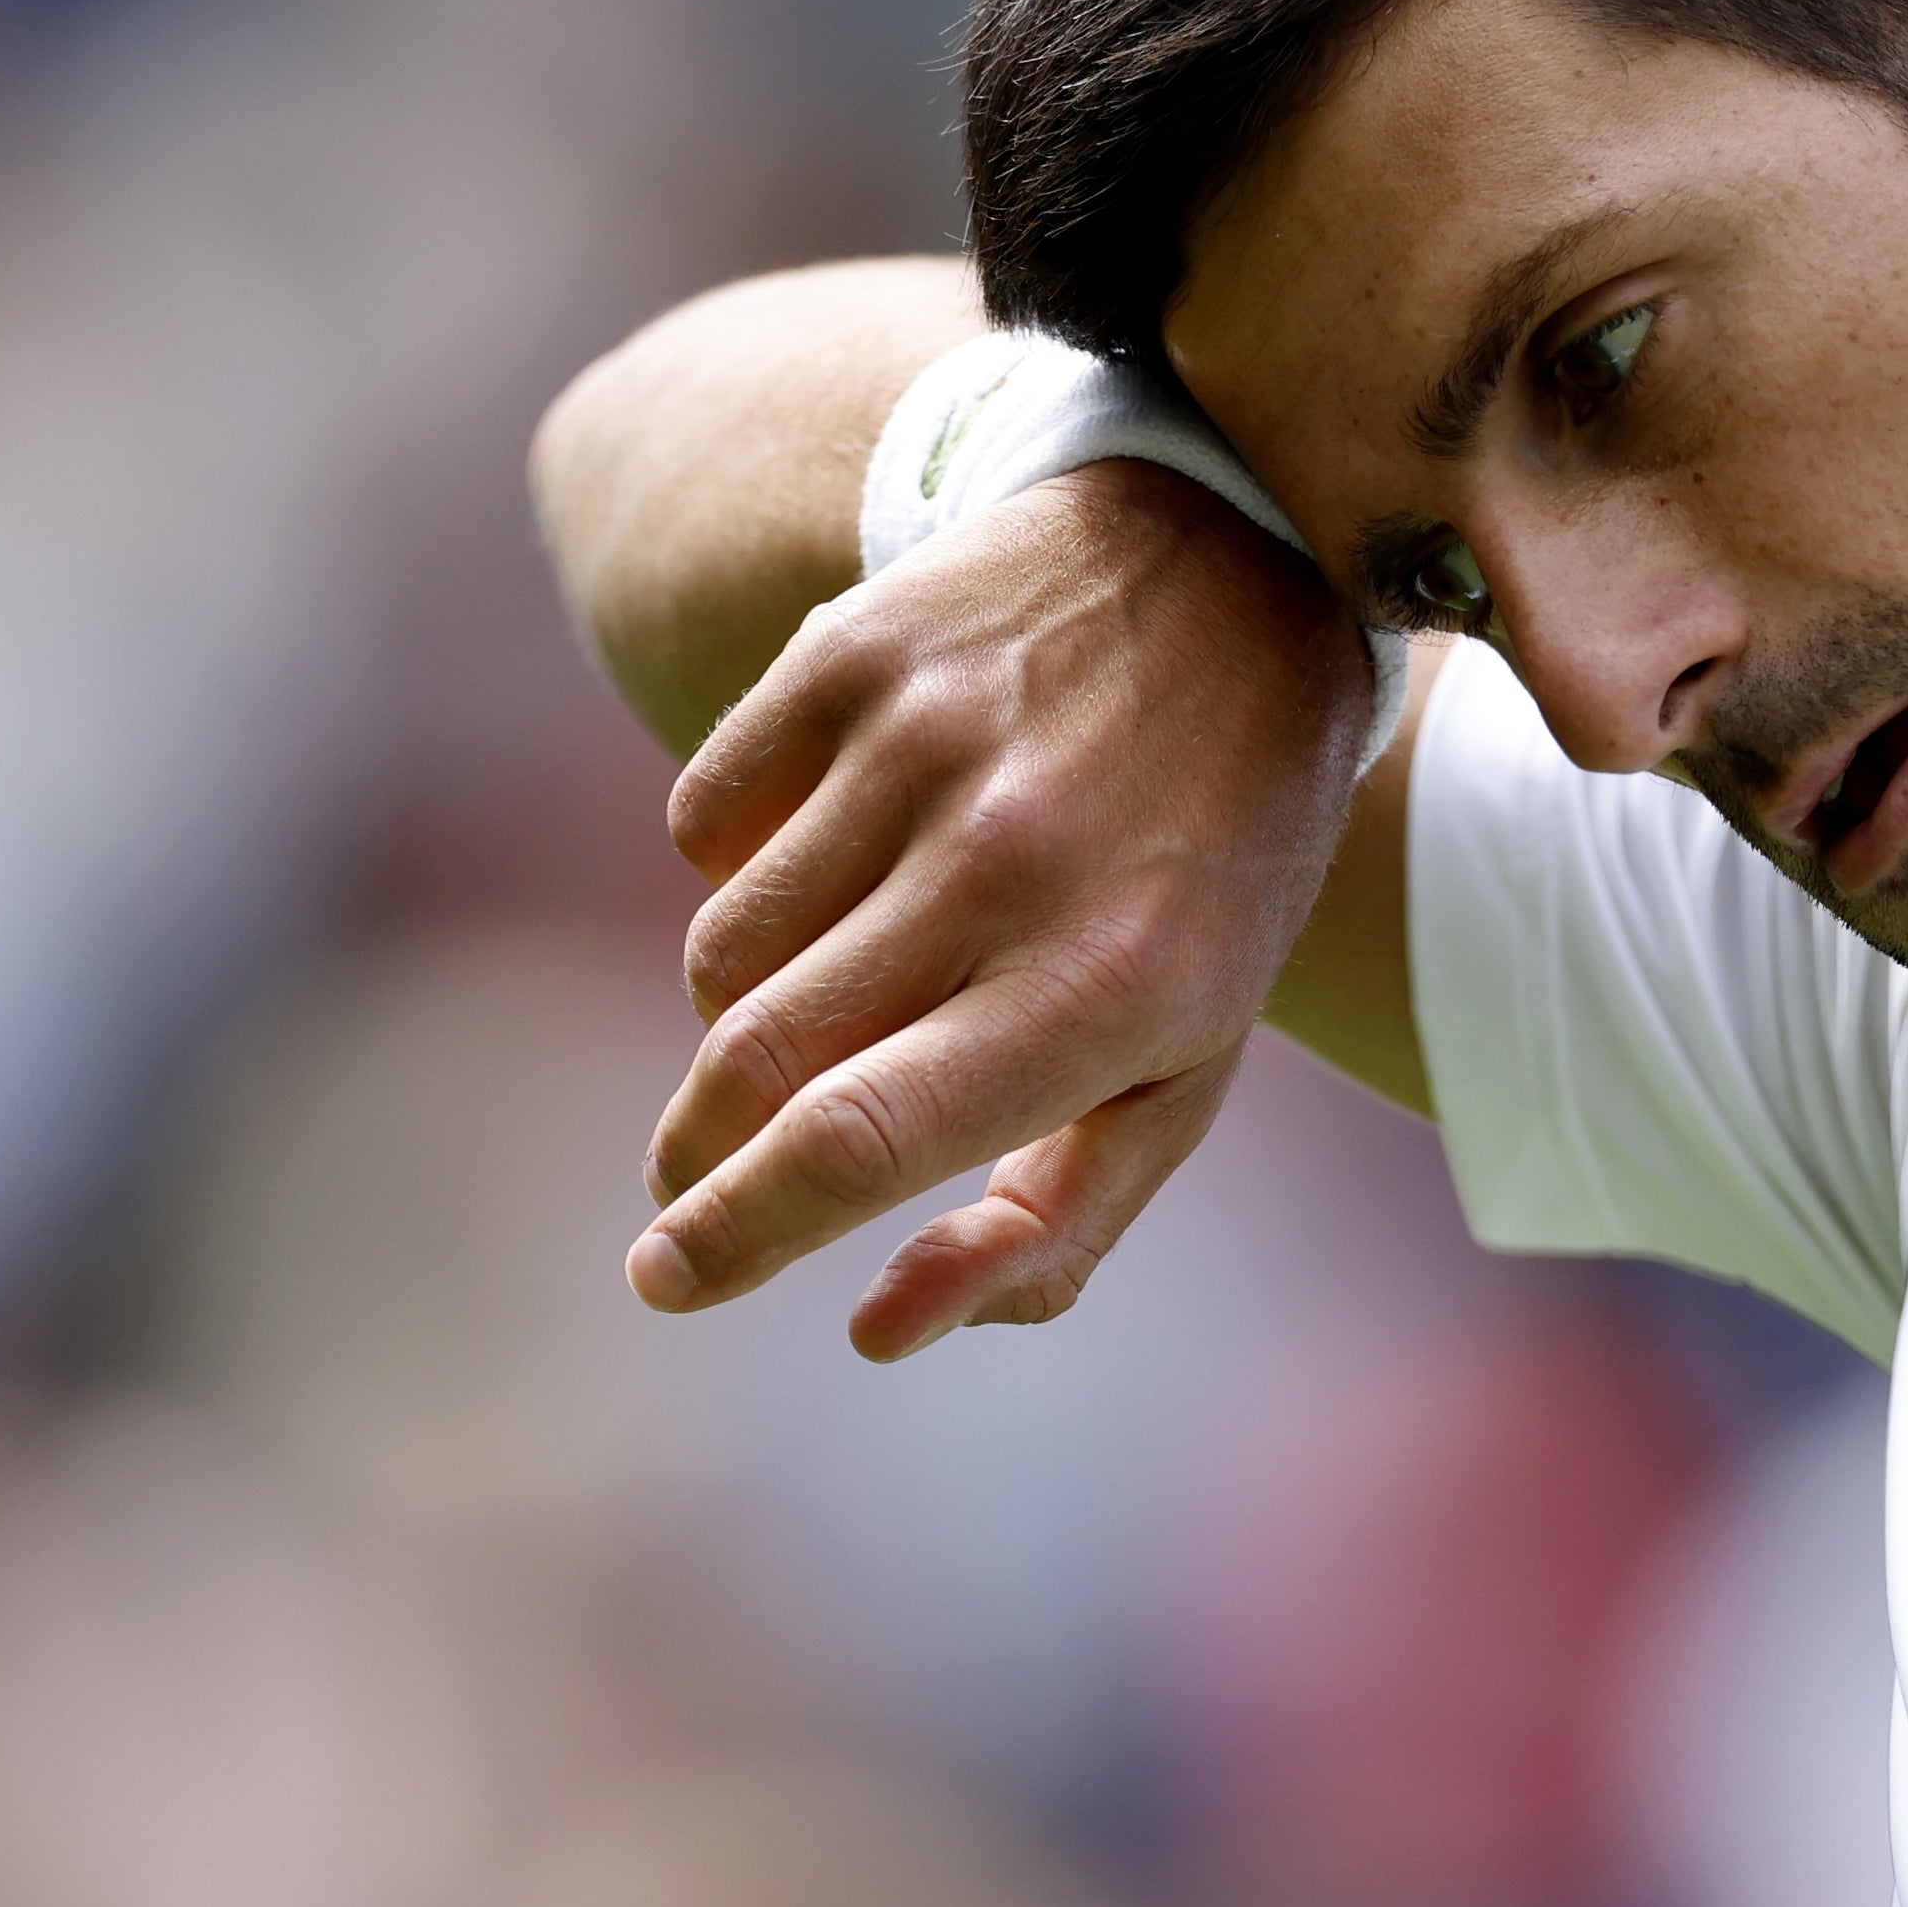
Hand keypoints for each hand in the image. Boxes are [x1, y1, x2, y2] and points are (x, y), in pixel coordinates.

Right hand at [634, 455, 1367, 1357]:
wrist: (1242, 579)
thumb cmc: (1207, 878)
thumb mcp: (1188, 1070)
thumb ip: (1050, 1228)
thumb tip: (879, 1327)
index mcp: (1104, 991)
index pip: (860, 1140)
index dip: (737, 1232)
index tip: (665, 1279)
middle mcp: (1008, 862)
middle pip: (759, 1061)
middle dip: (701, 1156)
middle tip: (697, 1183)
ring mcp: (921, 744)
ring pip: (721, 956)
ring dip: (744, 1014)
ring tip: (835, 989)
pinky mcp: (852, 656)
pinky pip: (704, 824)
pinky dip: (737, 872)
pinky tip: (832, 856)